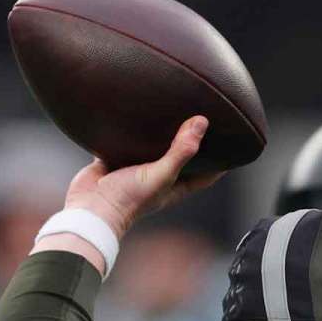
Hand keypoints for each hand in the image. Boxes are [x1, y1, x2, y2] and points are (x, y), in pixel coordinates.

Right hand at [64, 116, 223, 237]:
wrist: (89, 209)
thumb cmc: (128, 200)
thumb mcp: (161, 174)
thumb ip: (181, 151)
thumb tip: (201, 123)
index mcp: (174, 185)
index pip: (205, 174)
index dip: (219, 163)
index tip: (232, 146)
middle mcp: (157, 177)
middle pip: (179, 157)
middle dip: (189, 142)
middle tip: (202, 120)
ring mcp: (135, 168)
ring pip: (151, 147)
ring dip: (158, 134)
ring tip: (170, 111)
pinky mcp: (114, 160)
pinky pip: (124, 142)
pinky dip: (129, 131)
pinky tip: (132, 114)